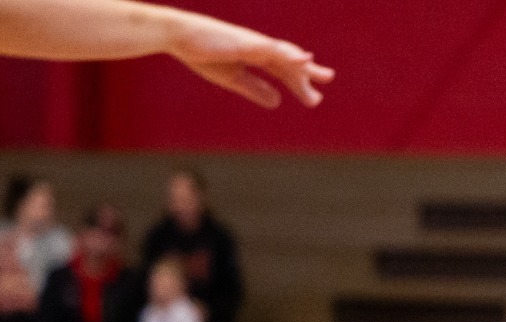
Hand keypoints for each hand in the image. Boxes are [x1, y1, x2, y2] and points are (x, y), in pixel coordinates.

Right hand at [169, 11, 334, 108]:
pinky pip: (272, 49)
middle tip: (327, 81)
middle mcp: (258, 47)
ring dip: (303, 67)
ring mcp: (254, 43)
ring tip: (323, 75)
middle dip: (308, 74)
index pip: (282, 71)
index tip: (313, 97)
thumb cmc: (201, 53)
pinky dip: (289, 54)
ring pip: (285, 55)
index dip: (298, 83)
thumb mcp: (232, 77)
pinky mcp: (246, 42)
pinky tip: (303, 59)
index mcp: (254, 56)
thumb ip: (254, 88)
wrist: (178, 36)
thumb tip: (277, 102)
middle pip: (289, 62)